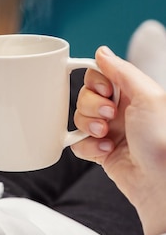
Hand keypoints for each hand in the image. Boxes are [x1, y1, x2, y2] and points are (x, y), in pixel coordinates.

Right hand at [72, 46, 165, 234]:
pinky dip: (87, 146)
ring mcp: (108, 131)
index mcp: (133, 94)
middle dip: (92, 106)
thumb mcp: (149, 96)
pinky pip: (77, 142)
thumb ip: (122, 71)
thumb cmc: (162, 140)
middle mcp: (120, 110)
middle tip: (110, 117)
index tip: (106, 91)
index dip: (95, 82)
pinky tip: (105, 150)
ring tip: (107, 136)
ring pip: (77, 118)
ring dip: (89, 126)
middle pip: (84, 96)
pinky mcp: (100, 151)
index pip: (99, 75)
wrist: (161, 182)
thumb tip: (102, 52)